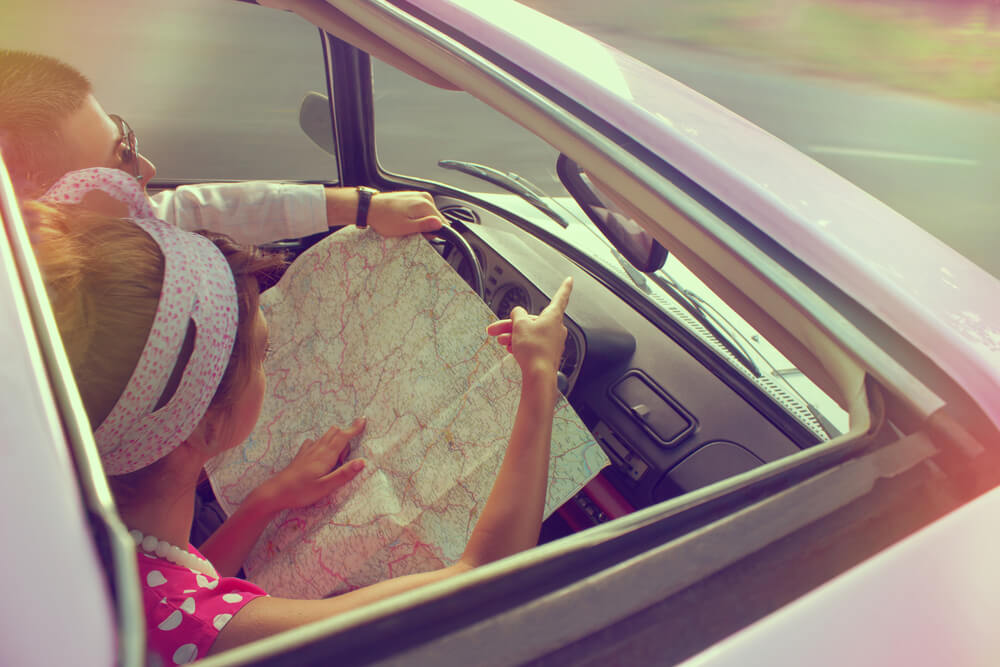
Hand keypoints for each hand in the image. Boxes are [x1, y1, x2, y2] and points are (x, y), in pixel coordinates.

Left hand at [252, 417, 367, 511]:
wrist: (275, 492)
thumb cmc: (301, 491)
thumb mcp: (325, 487)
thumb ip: (343, 474)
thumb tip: (362, 461)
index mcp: (325, 455)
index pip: (343, 437)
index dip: (354, 428)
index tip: (364, 420)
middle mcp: (317, 449)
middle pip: (335, 432)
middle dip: (345, 437)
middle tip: (344, 460)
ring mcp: (308, 451)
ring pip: (325, 436)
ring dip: (335, 441)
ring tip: (335, 462)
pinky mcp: (301, 455)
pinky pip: (315, 442)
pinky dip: (322, 443)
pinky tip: (321, 455)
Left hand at [368, 190, 443, 236]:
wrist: (369, 208)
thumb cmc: (384, 218)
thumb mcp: (406, 227)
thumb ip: (425, 226)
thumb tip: (440, 224)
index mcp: (425, 204)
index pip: (442, 223)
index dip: (432, 233)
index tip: (420, 234)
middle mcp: (424, 197)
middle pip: (435, 219)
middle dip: (425, 227)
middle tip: (410, 230)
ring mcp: (418, 196)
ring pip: (428, 215)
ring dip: (419, 222)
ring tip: (405, 223)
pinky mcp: (412, 197)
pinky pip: (421, 210)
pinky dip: (415, 217)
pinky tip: (404, 218)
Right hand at [486, 277, 572, 376]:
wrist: (539, 375)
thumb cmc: (534, 350)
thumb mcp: (519, 325)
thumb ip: (517, 313)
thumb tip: (518, 313)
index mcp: (553, 316)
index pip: (561, 297)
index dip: (564, 287)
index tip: (570, 280)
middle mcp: (556, 328)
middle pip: (532, 320)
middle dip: (512, 324)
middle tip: (495, 328)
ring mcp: (552, 342)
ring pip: (530, 333)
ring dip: (513, 335)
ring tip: (501, 340)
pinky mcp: (547, 354)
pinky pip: (532, 344)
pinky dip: (520, 344)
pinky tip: (511, 348)